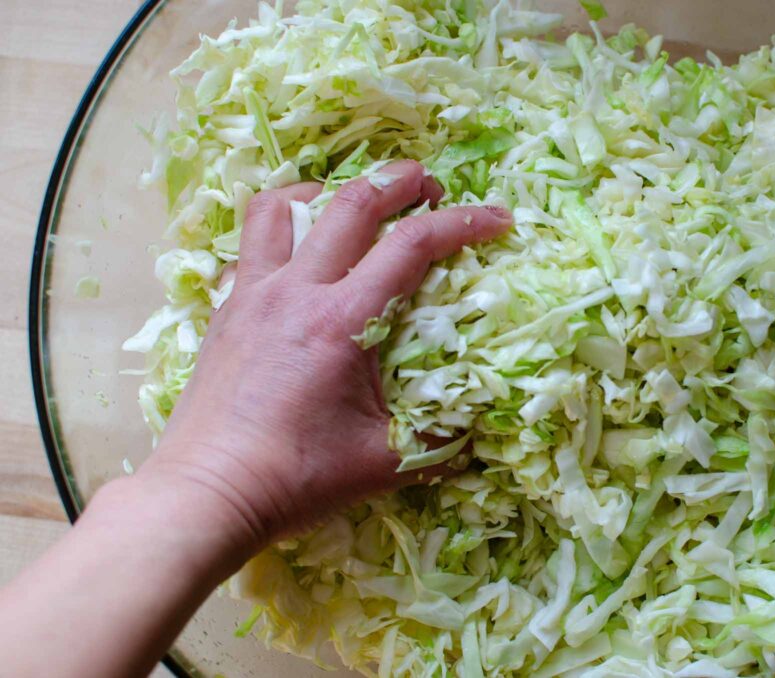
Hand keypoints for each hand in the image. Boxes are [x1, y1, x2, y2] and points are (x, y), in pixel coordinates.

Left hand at [137, 160, 511, 551]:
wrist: (207, 494)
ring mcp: (252, 296)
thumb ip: (440, 438)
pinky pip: (251, 245)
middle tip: (430, 185)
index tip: (497, 219)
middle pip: (351, 204)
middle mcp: (295, 292)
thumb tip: (475, 425)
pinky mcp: (225, 311)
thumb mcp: (385, 463)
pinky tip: (299, 256)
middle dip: (400, 182)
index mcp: (342, 321)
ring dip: (327, 191)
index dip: (463, 223)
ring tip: (352, 202)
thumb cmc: (296, 479)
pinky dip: (282, 230)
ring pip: (282, 208)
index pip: (412, 246)